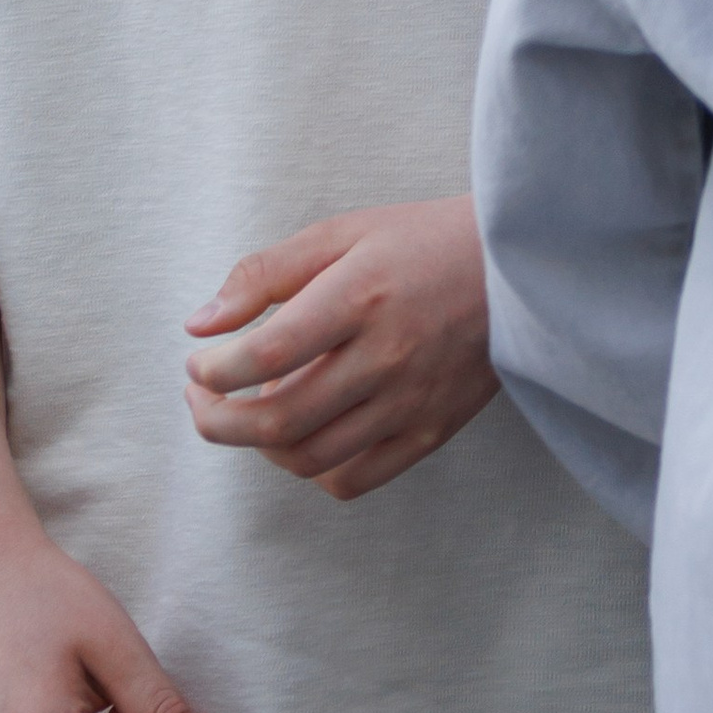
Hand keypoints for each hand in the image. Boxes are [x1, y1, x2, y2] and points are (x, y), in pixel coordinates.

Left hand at [185, 196, 496, 501]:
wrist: (515, 269)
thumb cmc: (420, 243)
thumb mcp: (341, 234)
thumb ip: (264, 274)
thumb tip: (200, 324)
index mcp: (360, 297)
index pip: (267, 353)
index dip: (215, 371)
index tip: (198, 364)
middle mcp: (387, 356)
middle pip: (279, 420)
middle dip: (217, 419)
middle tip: (201, 398)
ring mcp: (411, 402)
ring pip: (310, 458)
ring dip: (259, 446)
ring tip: (250, 411)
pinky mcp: (431, 431)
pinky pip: (354, 479)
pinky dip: (312, 470)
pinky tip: (302, 435)